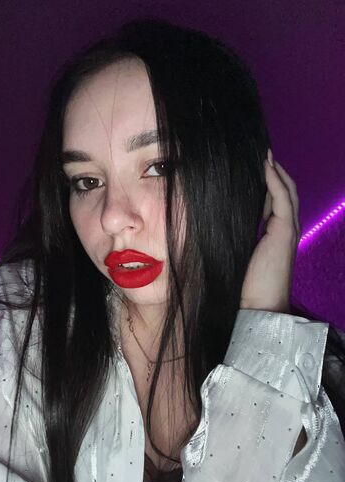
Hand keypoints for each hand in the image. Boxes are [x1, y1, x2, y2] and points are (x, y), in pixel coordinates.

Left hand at [240, 150, 300, 312]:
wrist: (258, 304)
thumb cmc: (244, 281)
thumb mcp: (238, 250)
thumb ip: (238, 232)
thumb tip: (218, 217)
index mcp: (274, 232)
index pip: (274, 199)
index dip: (266, 181)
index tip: (251, 166)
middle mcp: (285, 227)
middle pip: (284, 191)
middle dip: (273, 171)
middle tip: (259, 153)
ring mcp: (288, 228)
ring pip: (286, 191)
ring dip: (275, 170)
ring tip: (263, 154)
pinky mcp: (285, 231)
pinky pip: (282, 198)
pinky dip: (275, 180)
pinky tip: (265, 166)